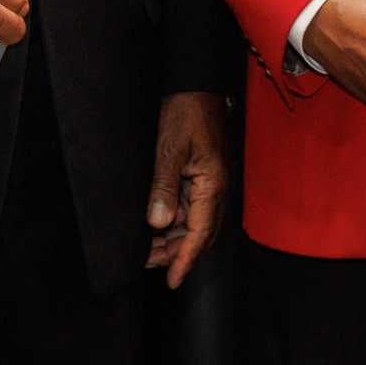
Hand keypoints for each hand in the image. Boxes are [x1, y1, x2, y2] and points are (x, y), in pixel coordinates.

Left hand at [144, 91, 229, 287]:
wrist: (197, 83)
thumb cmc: (185, 111)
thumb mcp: (169, 148)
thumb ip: (164, 186)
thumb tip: (158, 223)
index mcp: (213, 185)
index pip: (199, 234)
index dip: (184, 260)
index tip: (172, 281)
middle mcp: (217, 188)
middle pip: (200, 233)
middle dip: (176, 253)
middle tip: (148, 265)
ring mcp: (212, 181)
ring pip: (195, 222)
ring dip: (175, 238)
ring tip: (148, 248)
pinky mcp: (204, 174)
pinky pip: (193, 206)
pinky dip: (176, 220)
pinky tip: (158, 223)